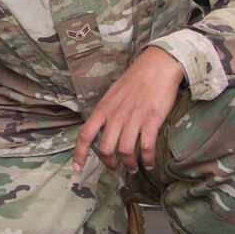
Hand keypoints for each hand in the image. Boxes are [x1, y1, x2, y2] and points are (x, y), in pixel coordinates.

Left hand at [73, 45, 185, 172]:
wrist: (158, 65)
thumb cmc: (136, 79)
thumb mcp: (113, 93)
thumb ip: (107, 112)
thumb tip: (103, 129)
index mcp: (103, 108)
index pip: (85, 134)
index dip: (79, 153)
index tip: (77, 168)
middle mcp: (116, 115)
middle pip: (105, 148)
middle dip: (109, 163)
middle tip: (116, 168)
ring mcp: (134, 118)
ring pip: (125, 151)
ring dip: (129, 164)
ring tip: (133, 168)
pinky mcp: (152, 120)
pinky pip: (146, 147)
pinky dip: (147, 160)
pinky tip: (149, 163)